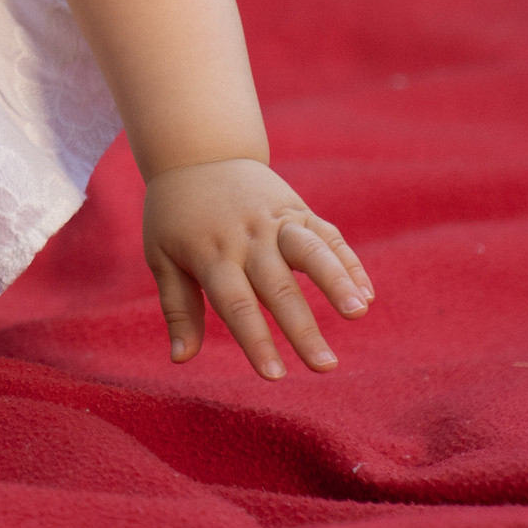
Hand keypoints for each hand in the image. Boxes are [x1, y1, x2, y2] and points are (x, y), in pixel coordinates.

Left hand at [142, 157, 372, 377]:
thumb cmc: (175, 214)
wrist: (197, 151)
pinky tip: (367, 294)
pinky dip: (349, 263)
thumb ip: (177, 307)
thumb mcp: (160, 255)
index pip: (235, 304)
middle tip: (325, 367)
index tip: (274, 376)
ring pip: (310, 251)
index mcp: (210, 253)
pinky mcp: (298, 209)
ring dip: (336, 282)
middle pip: (278, 287)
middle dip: (302, 329)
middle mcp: (247, 237)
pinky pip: (328, 236)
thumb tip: (180, 359)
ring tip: (358, 313)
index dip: (256, 340)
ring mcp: (275, 220)